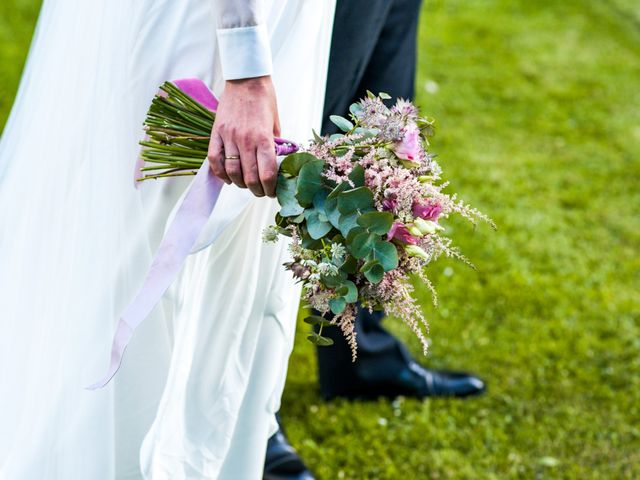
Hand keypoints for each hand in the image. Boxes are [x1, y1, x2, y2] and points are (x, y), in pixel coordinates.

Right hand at [208, 76, 279, 197]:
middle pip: (250, 177)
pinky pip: (214, 159)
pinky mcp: (216, 132)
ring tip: (246, 185)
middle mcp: (245, 140)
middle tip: (261, 192)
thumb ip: (275, 146)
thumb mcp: (276, 124)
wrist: (246, 79)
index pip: (267, 174)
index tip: (273, 192)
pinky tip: (229, 178)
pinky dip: (220, 173)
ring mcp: (229, 136)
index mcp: (264, 138)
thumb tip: (276, 165)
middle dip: (257, 190)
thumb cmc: (265, 100)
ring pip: (232, 172)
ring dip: (240, 184)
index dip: (271, 188)